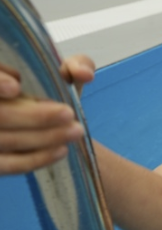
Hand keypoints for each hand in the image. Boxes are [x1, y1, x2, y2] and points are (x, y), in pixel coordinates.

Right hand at [0, 54, 93, 173]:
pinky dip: (36, 158)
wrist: (47, 125)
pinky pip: (8, 165)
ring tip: (76, 131)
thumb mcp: (63, 74)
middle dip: (34, 116)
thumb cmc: (48, 93)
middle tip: (69, 114)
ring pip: (4, 139)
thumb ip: (77, 65)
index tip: (16, 87)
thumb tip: (84, 73)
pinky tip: (62, 150)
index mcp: (0, 81)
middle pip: (0, 115)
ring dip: (43, 137)